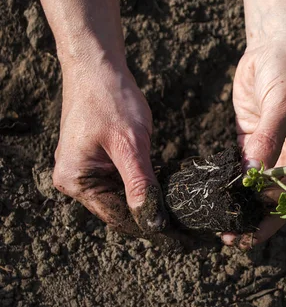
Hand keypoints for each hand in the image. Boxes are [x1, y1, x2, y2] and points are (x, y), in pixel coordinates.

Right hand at [52, 63, 166, 233]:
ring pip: (124, 199)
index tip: (181, 240)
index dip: (151, 229)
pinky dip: (146, 189)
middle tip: (187, 233)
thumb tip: (152, 223)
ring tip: (183, 219)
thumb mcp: (130, 144)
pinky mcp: (99, 162)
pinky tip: (169, 196)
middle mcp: (76, 182)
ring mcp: (87, 172)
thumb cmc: (109, 99)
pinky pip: (124, 184)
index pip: (119, 216)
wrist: (98, 66)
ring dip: (151, 206)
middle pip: (120, 212)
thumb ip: (140, 184)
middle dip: (153, 220)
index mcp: (76, 181)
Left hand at [222, 34, 285, 248]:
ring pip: (264, 193)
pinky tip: (217, 202)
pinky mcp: (255, 147)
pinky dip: (233, 189)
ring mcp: (278, 155)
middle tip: (238, 238)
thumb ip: (268, 140)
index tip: (263, 198)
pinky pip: (245, 174)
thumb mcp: (283, 103)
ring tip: (224, 231)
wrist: (275, 46)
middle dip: (264, 220)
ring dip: (246, 211)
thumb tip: (252, 176)